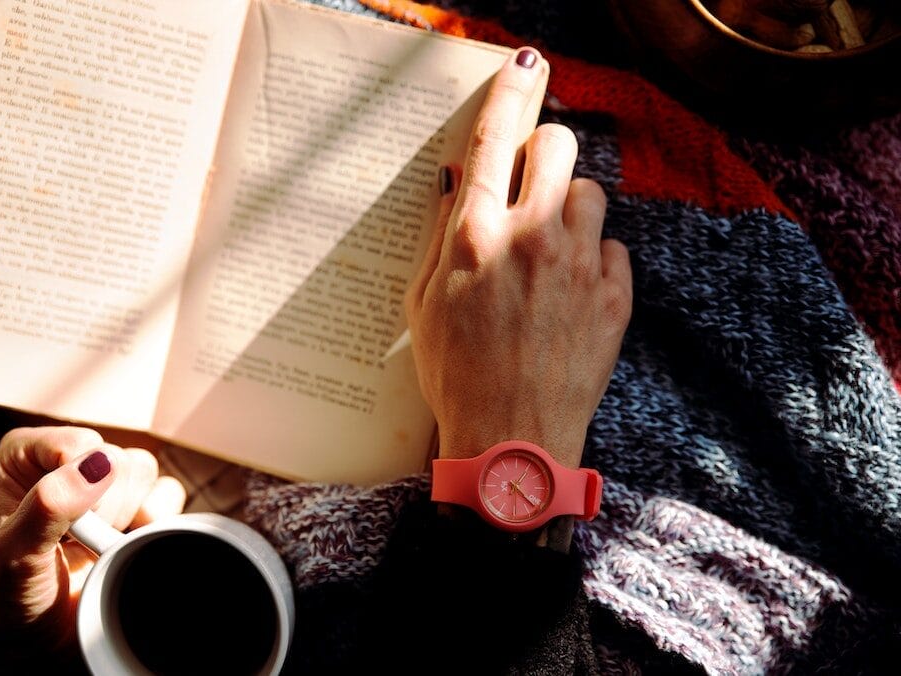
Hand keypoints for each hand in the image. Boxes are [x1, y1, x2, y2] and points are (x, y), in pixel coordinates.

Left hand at [0, 426, 185, 654]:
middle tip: (77, 544)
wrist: (40, 642)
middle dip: (102, 510)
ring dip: (127, 517)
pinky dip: (155, 523)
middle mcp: (65, 461)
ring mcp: (104, 483)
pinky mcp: (136, 504)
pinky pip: (168, 492)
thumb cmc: (12, 598)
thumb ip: (47, 507)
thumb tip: (96, 464)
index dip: (79, 488)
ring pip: (143, 470)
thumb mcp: (14, 556)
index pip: (75, 444)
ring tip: (98, 546)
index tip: (63, 528)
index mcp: (24, 457)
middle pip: (114, 458)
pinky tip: (125, 545)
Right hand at [405, 47, 632, 467]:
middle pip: (557, 145)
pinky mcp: (615, 298)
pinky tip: (570, 293)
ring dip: (568, 208)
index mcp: (475, 237)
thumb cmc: (455, 376)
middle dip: (543, 151)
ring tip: (548, 250)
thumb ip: (443, 234)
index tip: (525, 63)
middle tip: (528, 181)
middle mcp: (531, 239)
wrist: (511, 442)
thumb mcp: (422, 303)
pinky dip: (593, 259)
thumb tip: (461, 182)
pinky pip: (613, 247)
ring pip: (590, 192)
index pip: (496, 136)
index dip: (512, 89)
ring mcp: (579, 267)